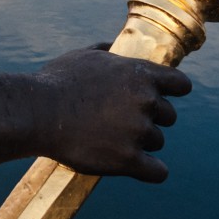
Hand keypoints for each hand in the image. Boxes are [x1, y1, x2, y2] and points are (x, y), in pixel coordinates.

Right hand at [38, 46, 190, 182]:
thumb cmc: (56, 82)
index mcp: (139, 74)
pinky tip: (141, 167)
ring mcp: (138, 131)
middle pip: (169, 116)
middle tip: (124, 121)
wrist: (37, 111)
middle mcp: (145, 101)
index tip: (164, 97)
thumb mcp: (83, 56)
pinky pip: (157, 171)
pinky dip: (151, 170)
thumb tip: (112, 47)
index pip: (181, 84)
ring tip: (112, 139)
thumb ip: (106, 53)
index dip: (173, 91)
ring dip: (140, 142)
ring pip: (157, 141)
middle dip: (151, 118)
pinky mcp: (128, 159)